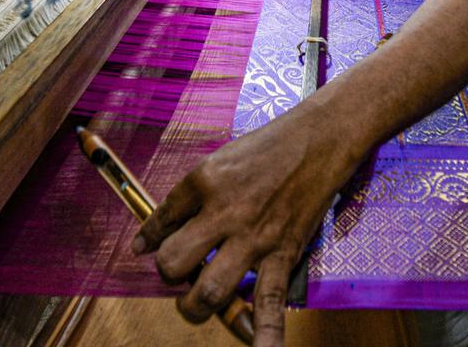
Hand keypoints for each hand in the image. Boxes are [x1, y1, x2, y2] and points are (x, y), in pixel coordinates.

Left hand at [133, 102, 361, 345]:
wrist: (319, 140)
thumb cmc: (268, 147)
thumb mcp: (218, 161)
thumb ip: (187, 197)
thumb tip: (154, 232)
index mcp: (202, 183)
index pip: (160, 222)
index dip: (149, 241)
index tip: (147, 250)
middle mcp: (223, 213)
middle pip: (174, 264)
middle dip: (169, 276)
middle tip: (180, 273)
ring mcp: (253, 238)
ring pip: (209, 290)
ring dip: (196, 306)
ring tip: (197, 304)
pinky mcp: (282, 254)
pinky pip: (270, 303)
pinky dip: (265, 334)